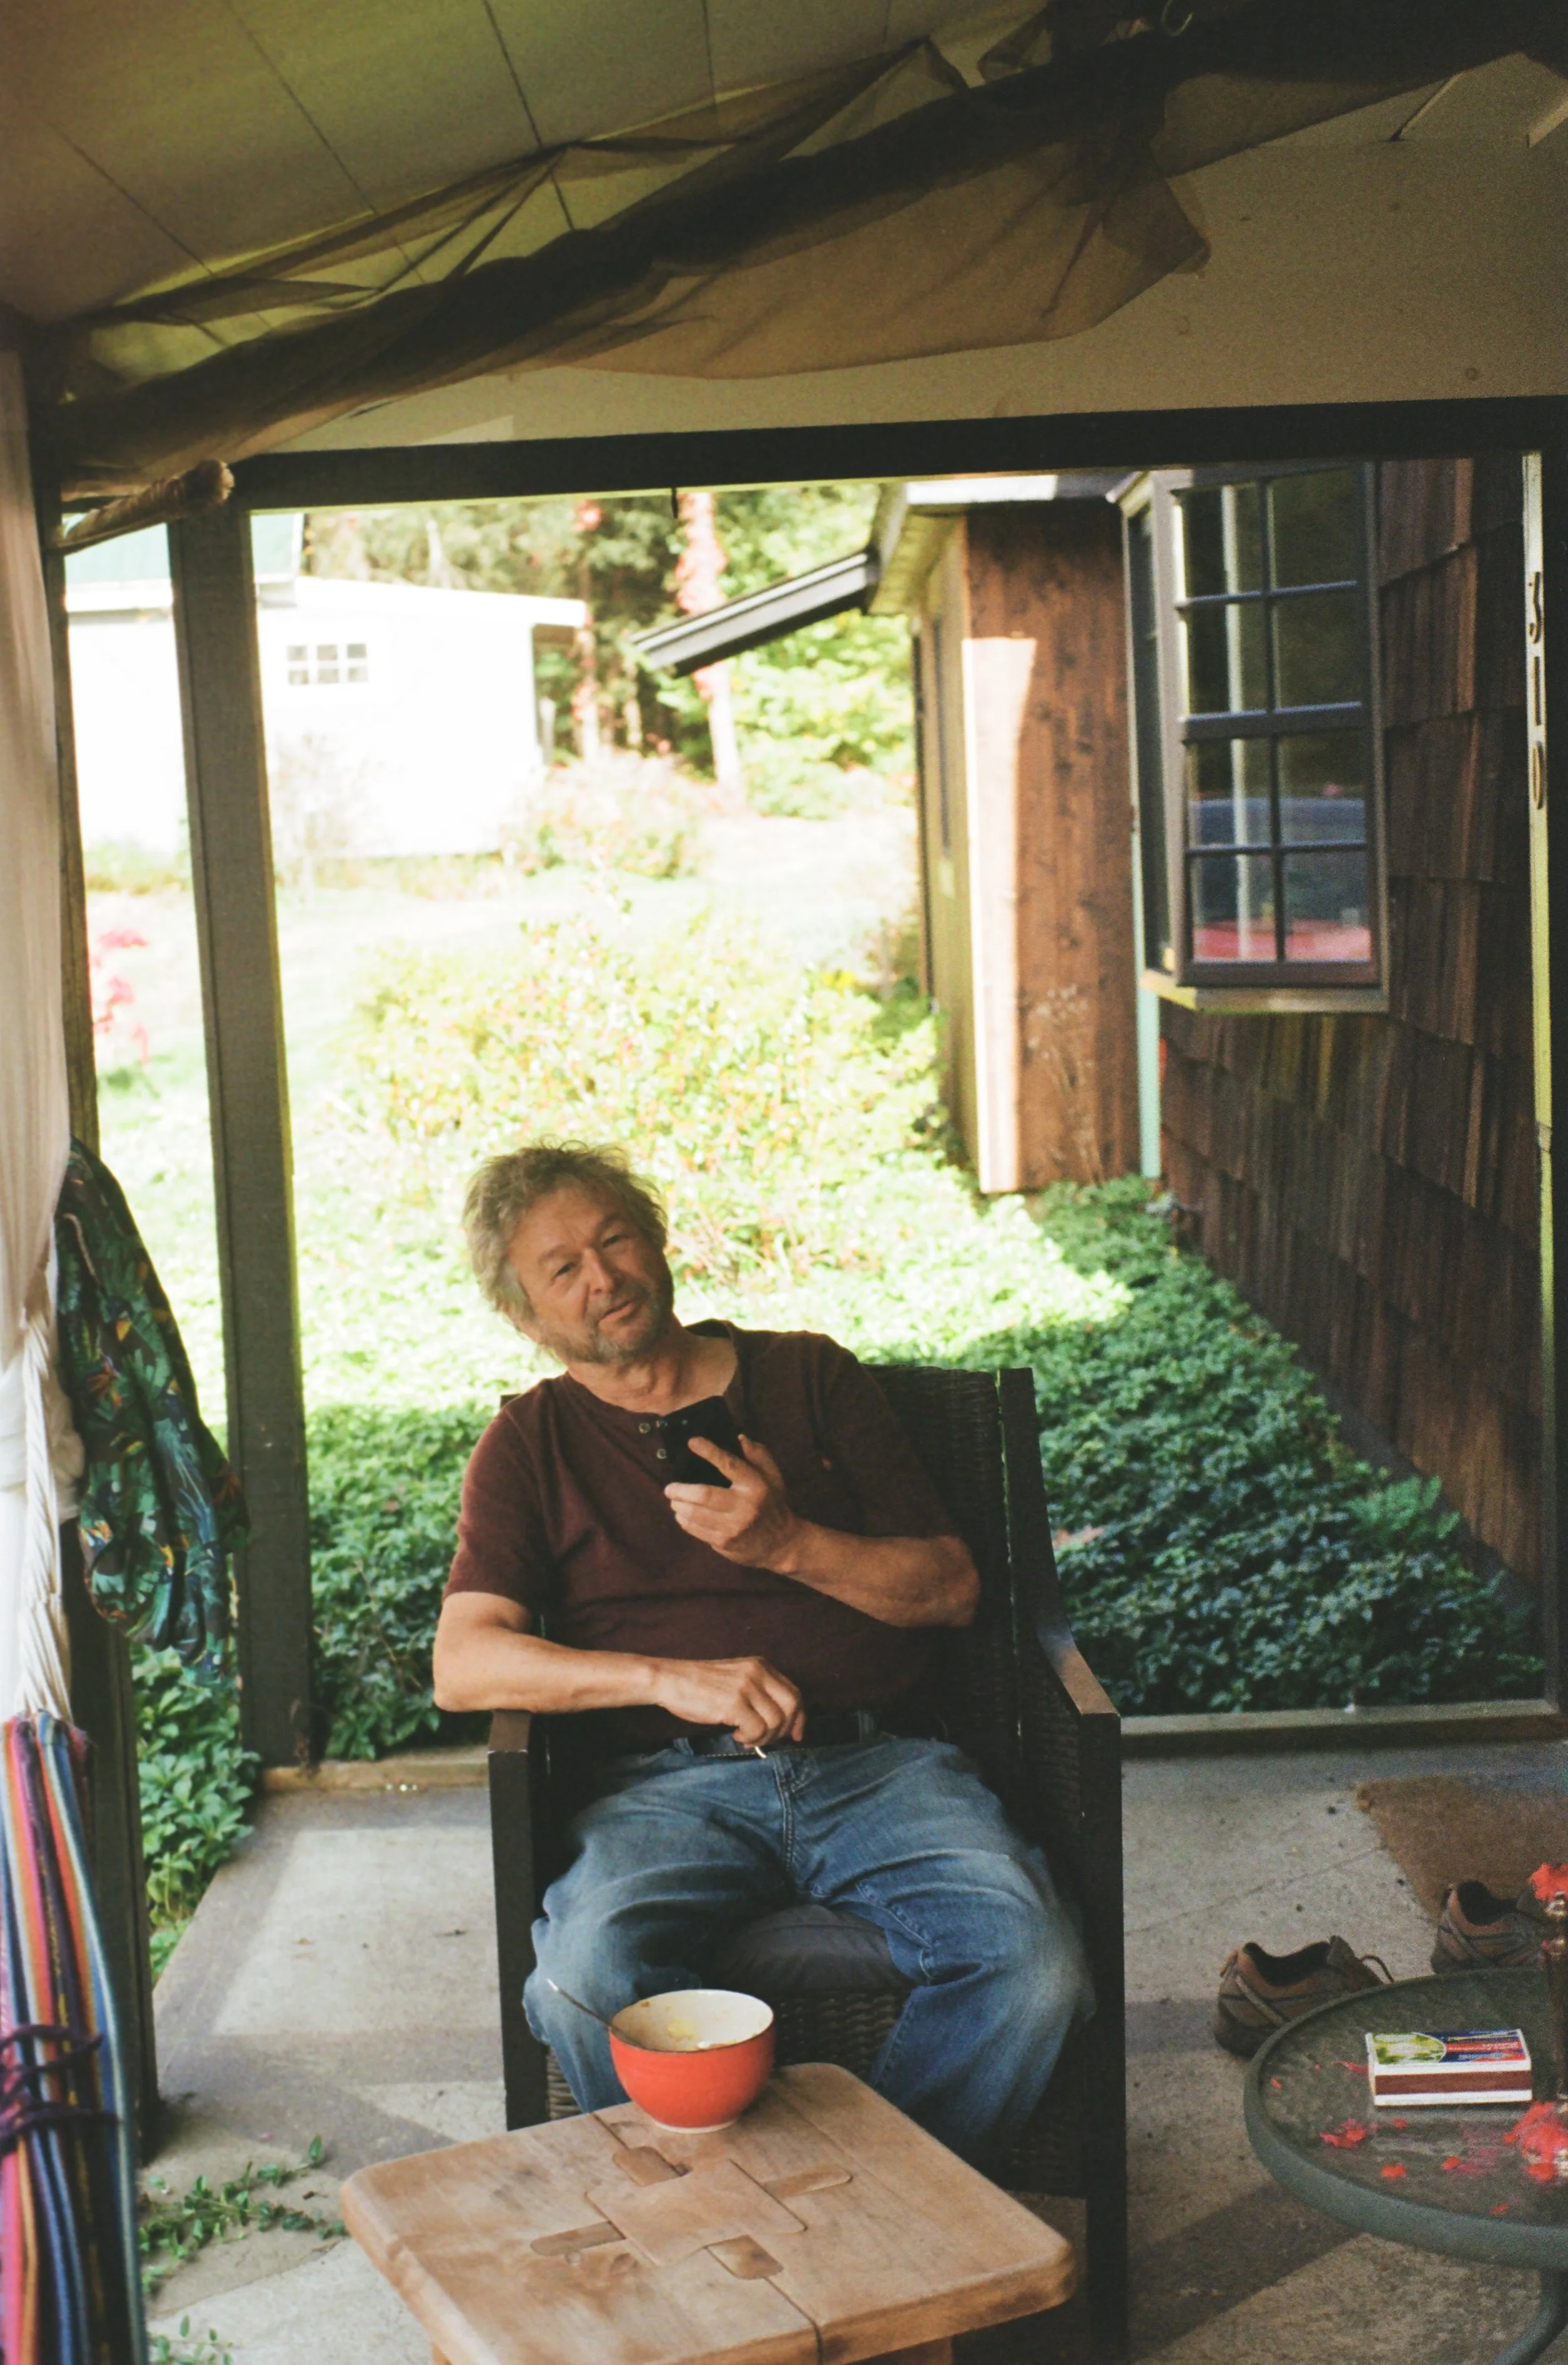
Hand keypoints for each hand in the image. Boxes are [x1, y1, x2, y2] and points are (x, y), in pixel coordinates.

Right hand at [649, 1653, 804, 1745]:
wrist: (670, 1680)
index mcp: (761, 1665)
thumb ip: (760, 1693)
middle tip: (767, 1740)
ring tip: (745, 1737)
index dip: (799, 1717)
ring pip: (776, 1721)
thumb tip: (783, 1724)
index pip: (794, 1693)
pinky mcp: (734, 1703)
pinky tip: (736, 1735)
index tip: (796, 1735)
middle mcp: (757, 1672)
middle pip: (792, 1706)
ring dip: (763, 1737)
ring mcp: (746, 1687)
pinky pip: (757, 1730)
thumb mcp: (736, 1679)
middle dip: (785, 1730)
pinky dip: (750, 1739)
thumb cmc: (701, 1685)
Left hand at [665, 1435, 799, 1571]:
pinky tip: (682, 1514)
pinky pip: (696, 1530)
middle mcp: (744, 1507)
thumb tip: (739, 1438)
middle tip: (669, 1487)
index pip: (729, 1465)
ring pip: (695, 1514)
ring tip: (674, 1499)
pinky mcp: (724, 1543)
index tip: (692, 1442)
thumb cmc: (772, 1504)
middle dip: (680, 1489)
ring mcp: (733, 1527)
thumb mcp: (773, 1477)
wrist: (780, 1543)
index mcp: (756, 1486)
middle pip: (703, 1495)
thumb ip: (759, 1456)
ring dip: (678, 1505)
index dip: (709, 1452)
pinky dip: (684, 1520)